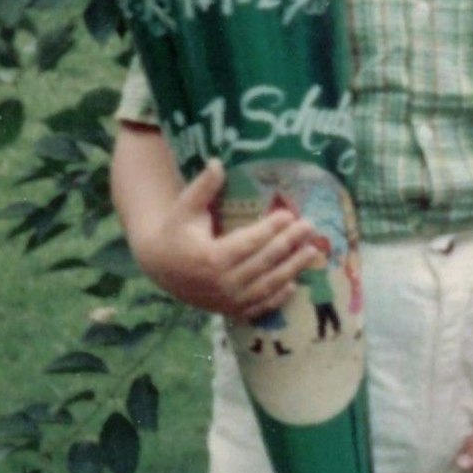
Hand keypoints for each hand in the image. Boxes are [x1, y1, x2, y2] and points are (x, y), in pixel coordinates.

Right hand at [136, 160, 322, 319]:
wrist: (160, 267)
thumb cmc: (175, 232)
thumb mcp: (184, 208)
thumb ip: (203, 187)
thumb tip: (218, 162)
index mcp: (210, 258)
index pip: (249, 242)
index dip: (271, 228)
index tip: (289, 214)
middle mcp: (222, 283)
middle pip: (264, 262)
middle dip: (289, 244)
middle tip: (310, 227)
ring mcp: (227, 300)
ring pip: (267, 286)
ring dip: (292, 269)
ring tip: (313, 252)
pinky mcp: (230, 310)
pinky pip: (259, 307)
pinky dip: (278, 298)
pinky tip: (294, 285)